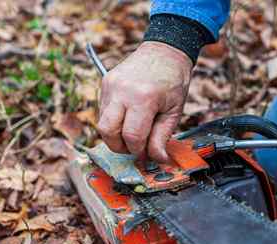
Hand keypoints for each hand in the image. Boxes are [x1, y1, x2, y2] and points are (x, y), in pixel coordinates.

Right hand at [97, 41, 192, 161]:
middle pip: (108, 132)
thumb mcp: (174, 111)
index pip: (132, 136)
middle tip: (134, 147)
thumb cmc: (173, 81)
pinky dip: (114, 122)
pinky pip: (103, 111)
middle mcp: (122, 91)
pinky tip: (128, 118)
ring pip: (102, 123)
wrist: (164, 51)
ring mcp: (110, 86)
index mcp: (144, 98)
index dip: (138, 151)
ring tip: (133, 132)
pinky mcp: (104, 83)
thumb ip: (162, 137)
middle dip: (120, 147)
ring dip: (115, 135)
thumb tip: (158, 160)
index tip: (145, 154)